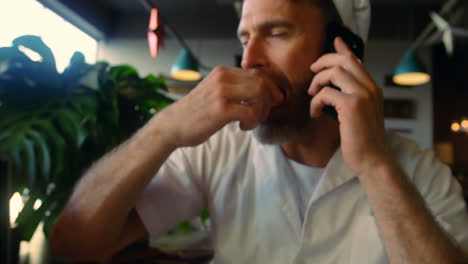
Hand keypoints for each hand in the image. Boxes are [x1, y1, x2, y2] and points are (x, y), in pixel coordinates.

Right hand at [157, 66, 283, 147]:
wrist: (172, 125)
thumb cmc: (196, 112)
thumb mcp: (214, 92)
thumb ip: (233, 87)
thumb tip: (263, 89)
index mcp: (222, 72)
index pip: (258, 74)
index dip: (270, 89)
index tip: (270, 104)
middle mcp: (222, 78)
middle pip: (262, 83)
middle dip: (268, 102)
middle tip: (261, 116)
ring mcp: (221, 92)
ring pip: (260, 95)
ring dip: (261, 112)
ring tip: (251, 122)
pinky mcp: (220, 109)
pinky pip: (250, 113)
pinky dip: (252, 122)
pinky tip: (243, 127)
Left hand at [308, 37, 390, 175]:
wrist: (373, 160)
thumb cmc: (363, 141)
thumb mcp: (360, 115)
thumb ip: (352, 98)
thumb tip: (334, 88)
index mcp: (373, 89)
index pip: (357, 61)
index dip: (344, 49)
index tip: (336, 41)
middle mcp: (370, 88)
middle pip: (344, 60)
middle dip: (323, 61)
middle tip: (312, 71)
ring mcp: (362, 95)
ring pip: (334, 72)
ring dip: (317, 82)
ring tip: (312, 96)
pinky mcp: (352, 106)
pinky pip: (326, 93)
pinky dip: (315, 102)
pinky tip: (315, 114)